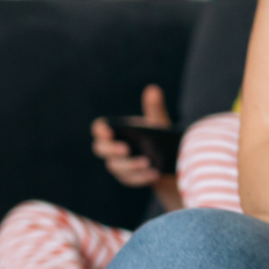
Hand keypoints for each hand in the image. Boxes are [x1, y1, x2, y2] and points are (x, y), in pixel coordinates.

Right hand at [91, 85, 182, 210]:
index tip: (109, 130)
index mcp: (115, 132)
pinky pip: (131, 179)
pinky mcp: (128, 178)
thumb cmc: (158, 137)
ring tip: (148, 162)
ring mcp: (118, 165)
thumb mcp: (158, 122)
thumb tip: (153, 89)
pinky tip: (154, 174)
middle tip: (126, 149)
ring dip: (131, 165)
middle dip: (112, 149)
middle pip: (101, 149)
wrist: (170, 160)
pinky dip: (142, 177)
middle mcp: (111, 148)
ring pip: (116, 166)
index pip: (99, 129)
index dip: (100, 130)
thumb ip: (154, 108)